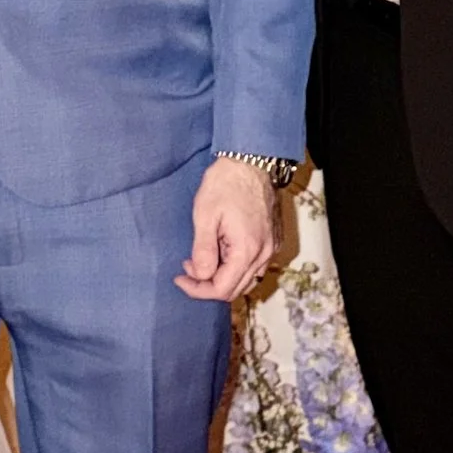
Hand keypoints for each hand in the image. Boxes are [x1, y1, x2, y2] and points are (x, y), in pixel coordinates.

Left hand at [176, 158, 278, 302]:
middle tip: (188, 266)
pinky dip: (236, 269)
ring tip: (202, 259)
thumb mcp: (205, 215)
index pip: (222, 289)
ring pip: (247, 281)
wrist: (252, 161)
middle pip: (235, 290)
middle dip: (207, 285)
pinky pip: (255, 268)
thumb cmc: (226, 184)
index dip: (197, 289)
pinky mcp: (273, 241)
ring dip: (222, 278)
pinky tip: (221, 252)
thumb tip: (200, 276)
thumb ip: (203, 250)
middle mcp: (264, 254)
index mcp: (247, 250)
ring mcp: (271, 248)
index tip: (179, 276)